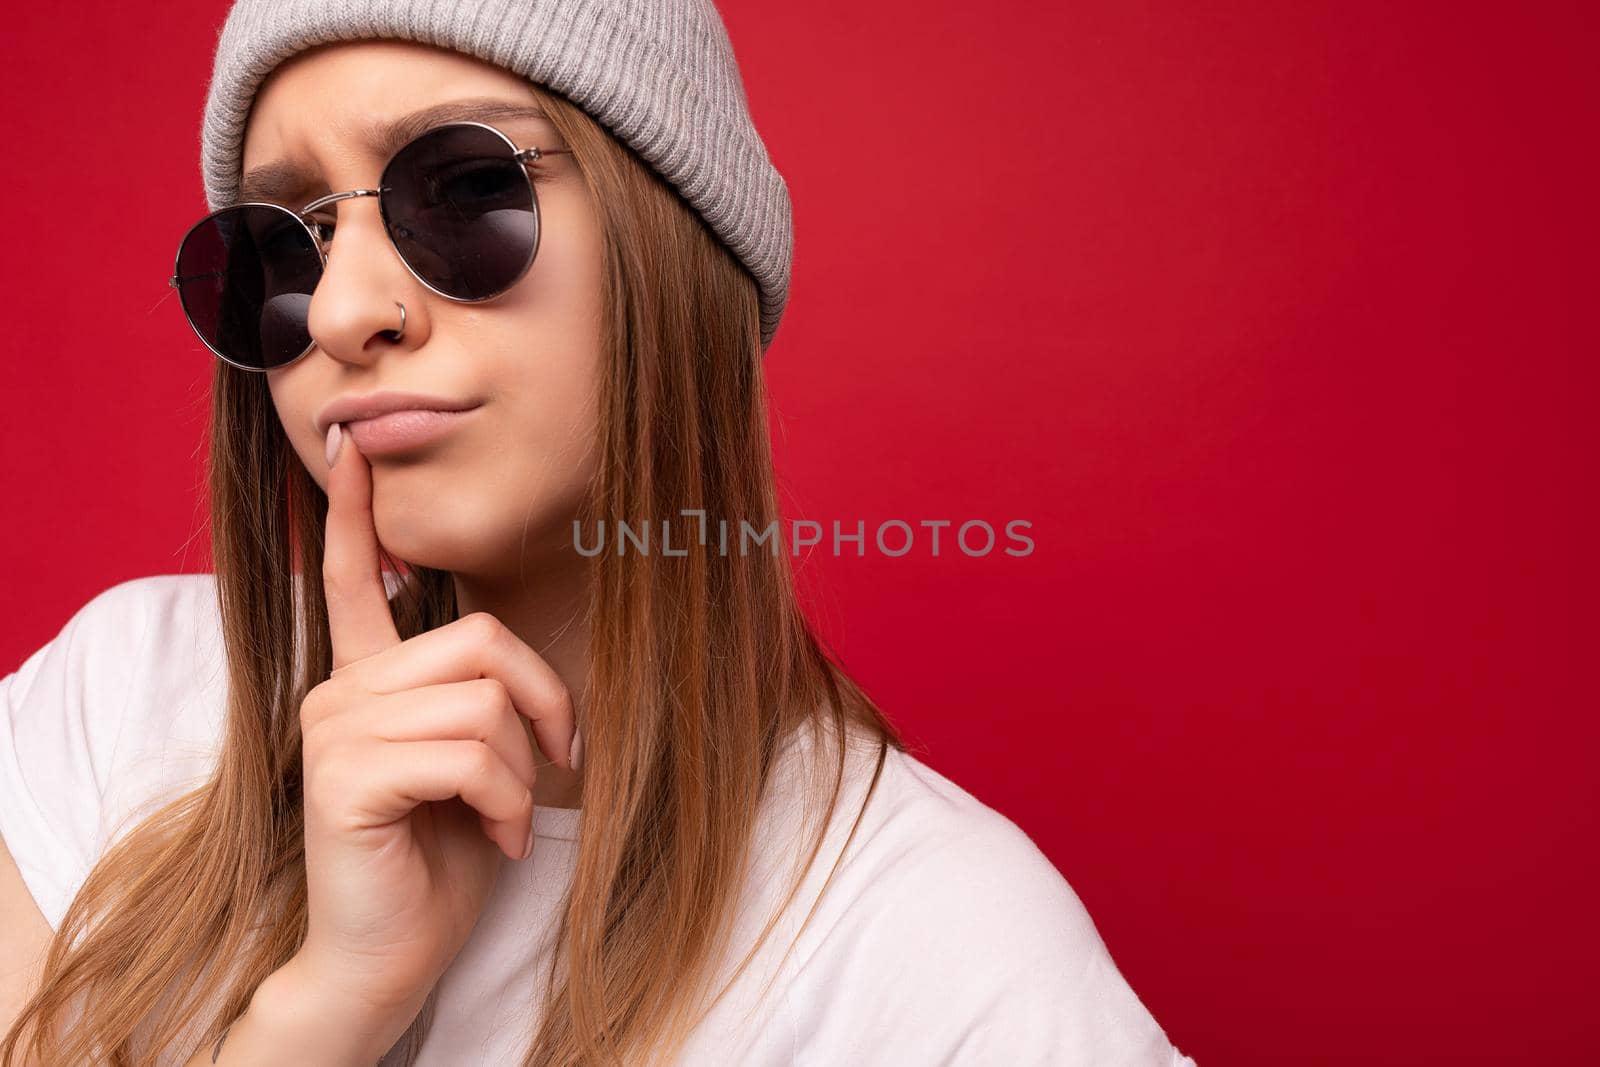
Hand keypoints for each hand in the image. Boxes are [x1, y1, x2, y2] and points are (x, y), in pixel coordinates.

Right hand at [291, 423, 577, 1017]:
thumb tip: (522, 671)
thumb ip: (481, 702)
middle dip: (540, 705)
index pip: (352, 579)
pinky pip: (465, 754)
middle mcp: (339, 693)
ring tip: (507, 816)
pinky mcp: (343, 779)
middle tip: (554, 765)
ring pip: (480, 702)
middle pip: (477, 641)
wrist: (391, 958)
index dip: (355, 515)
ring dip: (521, 770)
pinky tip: (495, 836)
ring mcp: (333, 732)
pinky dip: (504, 800)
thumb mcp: (476, 766)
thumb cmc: (443, 860)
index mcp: (367, 682)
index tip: (354, 447)